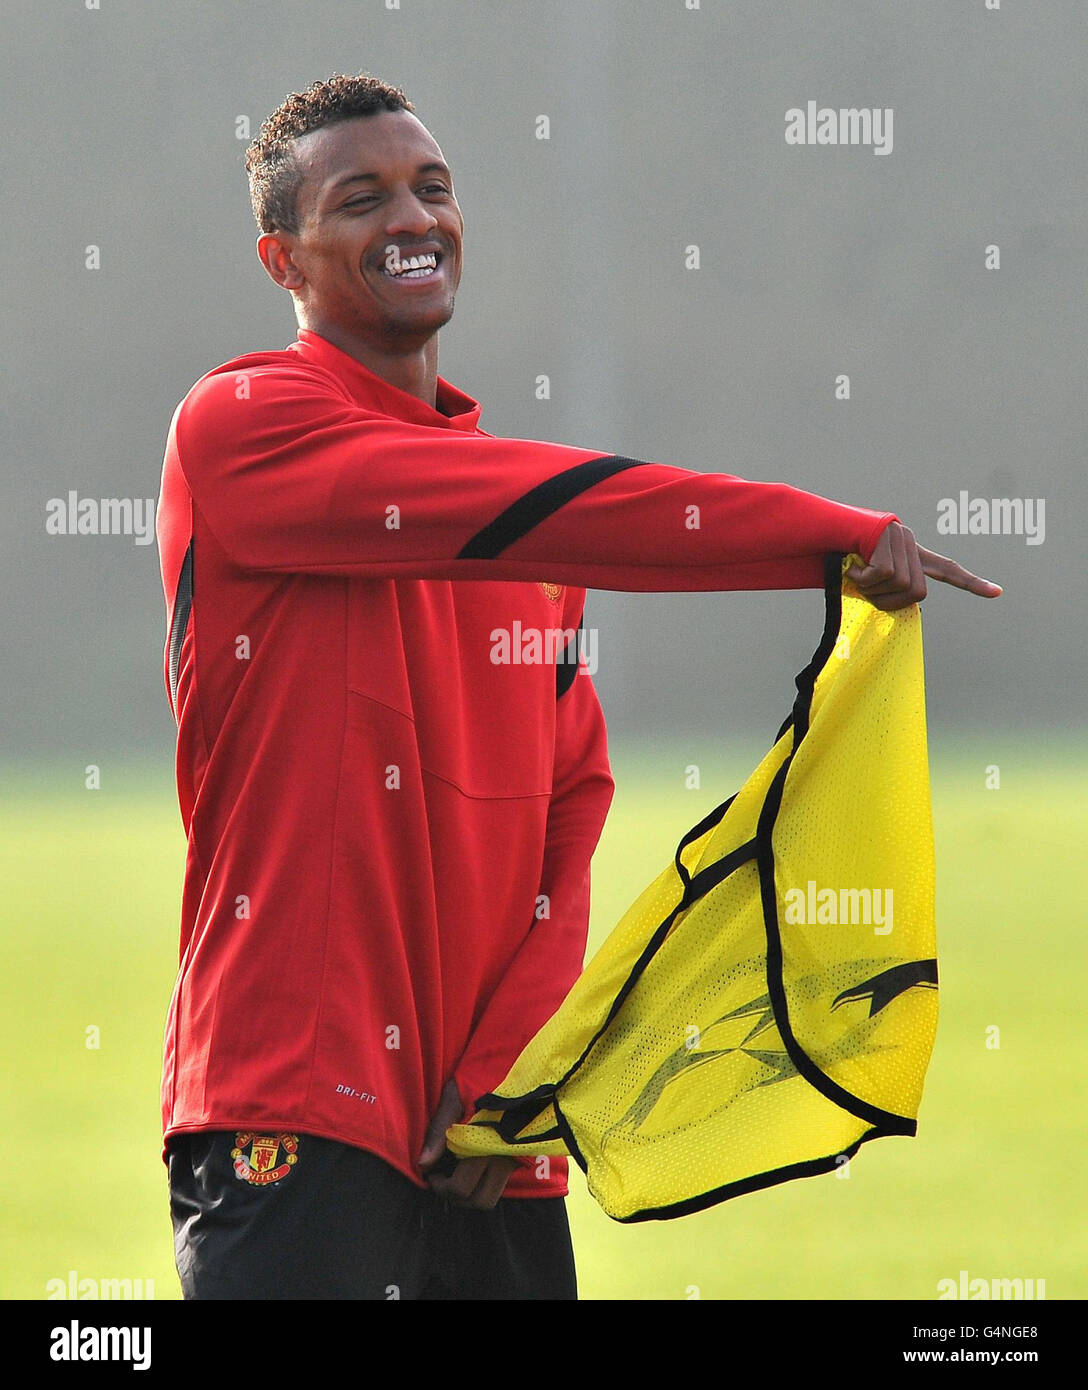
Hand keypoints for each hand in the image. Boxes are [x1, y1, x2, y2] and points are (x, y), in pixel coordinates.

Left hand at [418, 1079, 518, 1209]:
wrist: (517, 1061)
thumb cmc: (482, 1076)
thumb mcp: (455, 1098)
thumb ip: (438, 1133)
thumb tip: (423, 1164)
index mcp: (482, 1146)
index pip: (460, 1188)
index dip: (440, 1187)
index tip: (431, 1175)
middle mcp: (501, 1157)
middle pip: (479, 1200)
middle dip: (456, 1196)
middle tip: (443, 1180)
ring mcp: (514, 1156)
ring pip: (493, 1195)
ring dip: (473, 1193)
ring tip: (458, 1175)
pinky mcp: (522, 1152)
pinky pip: (503, 1181)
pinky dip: (487, 1182)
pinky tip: (475, 1164)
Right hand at [845, 522, 1002, 610]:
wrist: (820, 531)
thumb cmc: (837, 558)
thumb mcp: (864, 578)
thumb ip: (885, 589)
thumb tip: (903, 605)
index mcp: (910, 555)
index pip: (945, 569)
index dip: (971, 583)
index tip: (998, 593)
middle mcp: (912, 544)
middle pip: (917, 593)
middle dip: (886, 601)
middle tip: (863, 590)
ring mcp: (902, 537)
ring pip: (901, 585)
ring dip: (871, 589)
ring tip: (854, 574)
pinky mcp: (889, 535)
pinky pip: (884, 575)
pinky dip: (863, 579)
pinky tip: (851, 567)